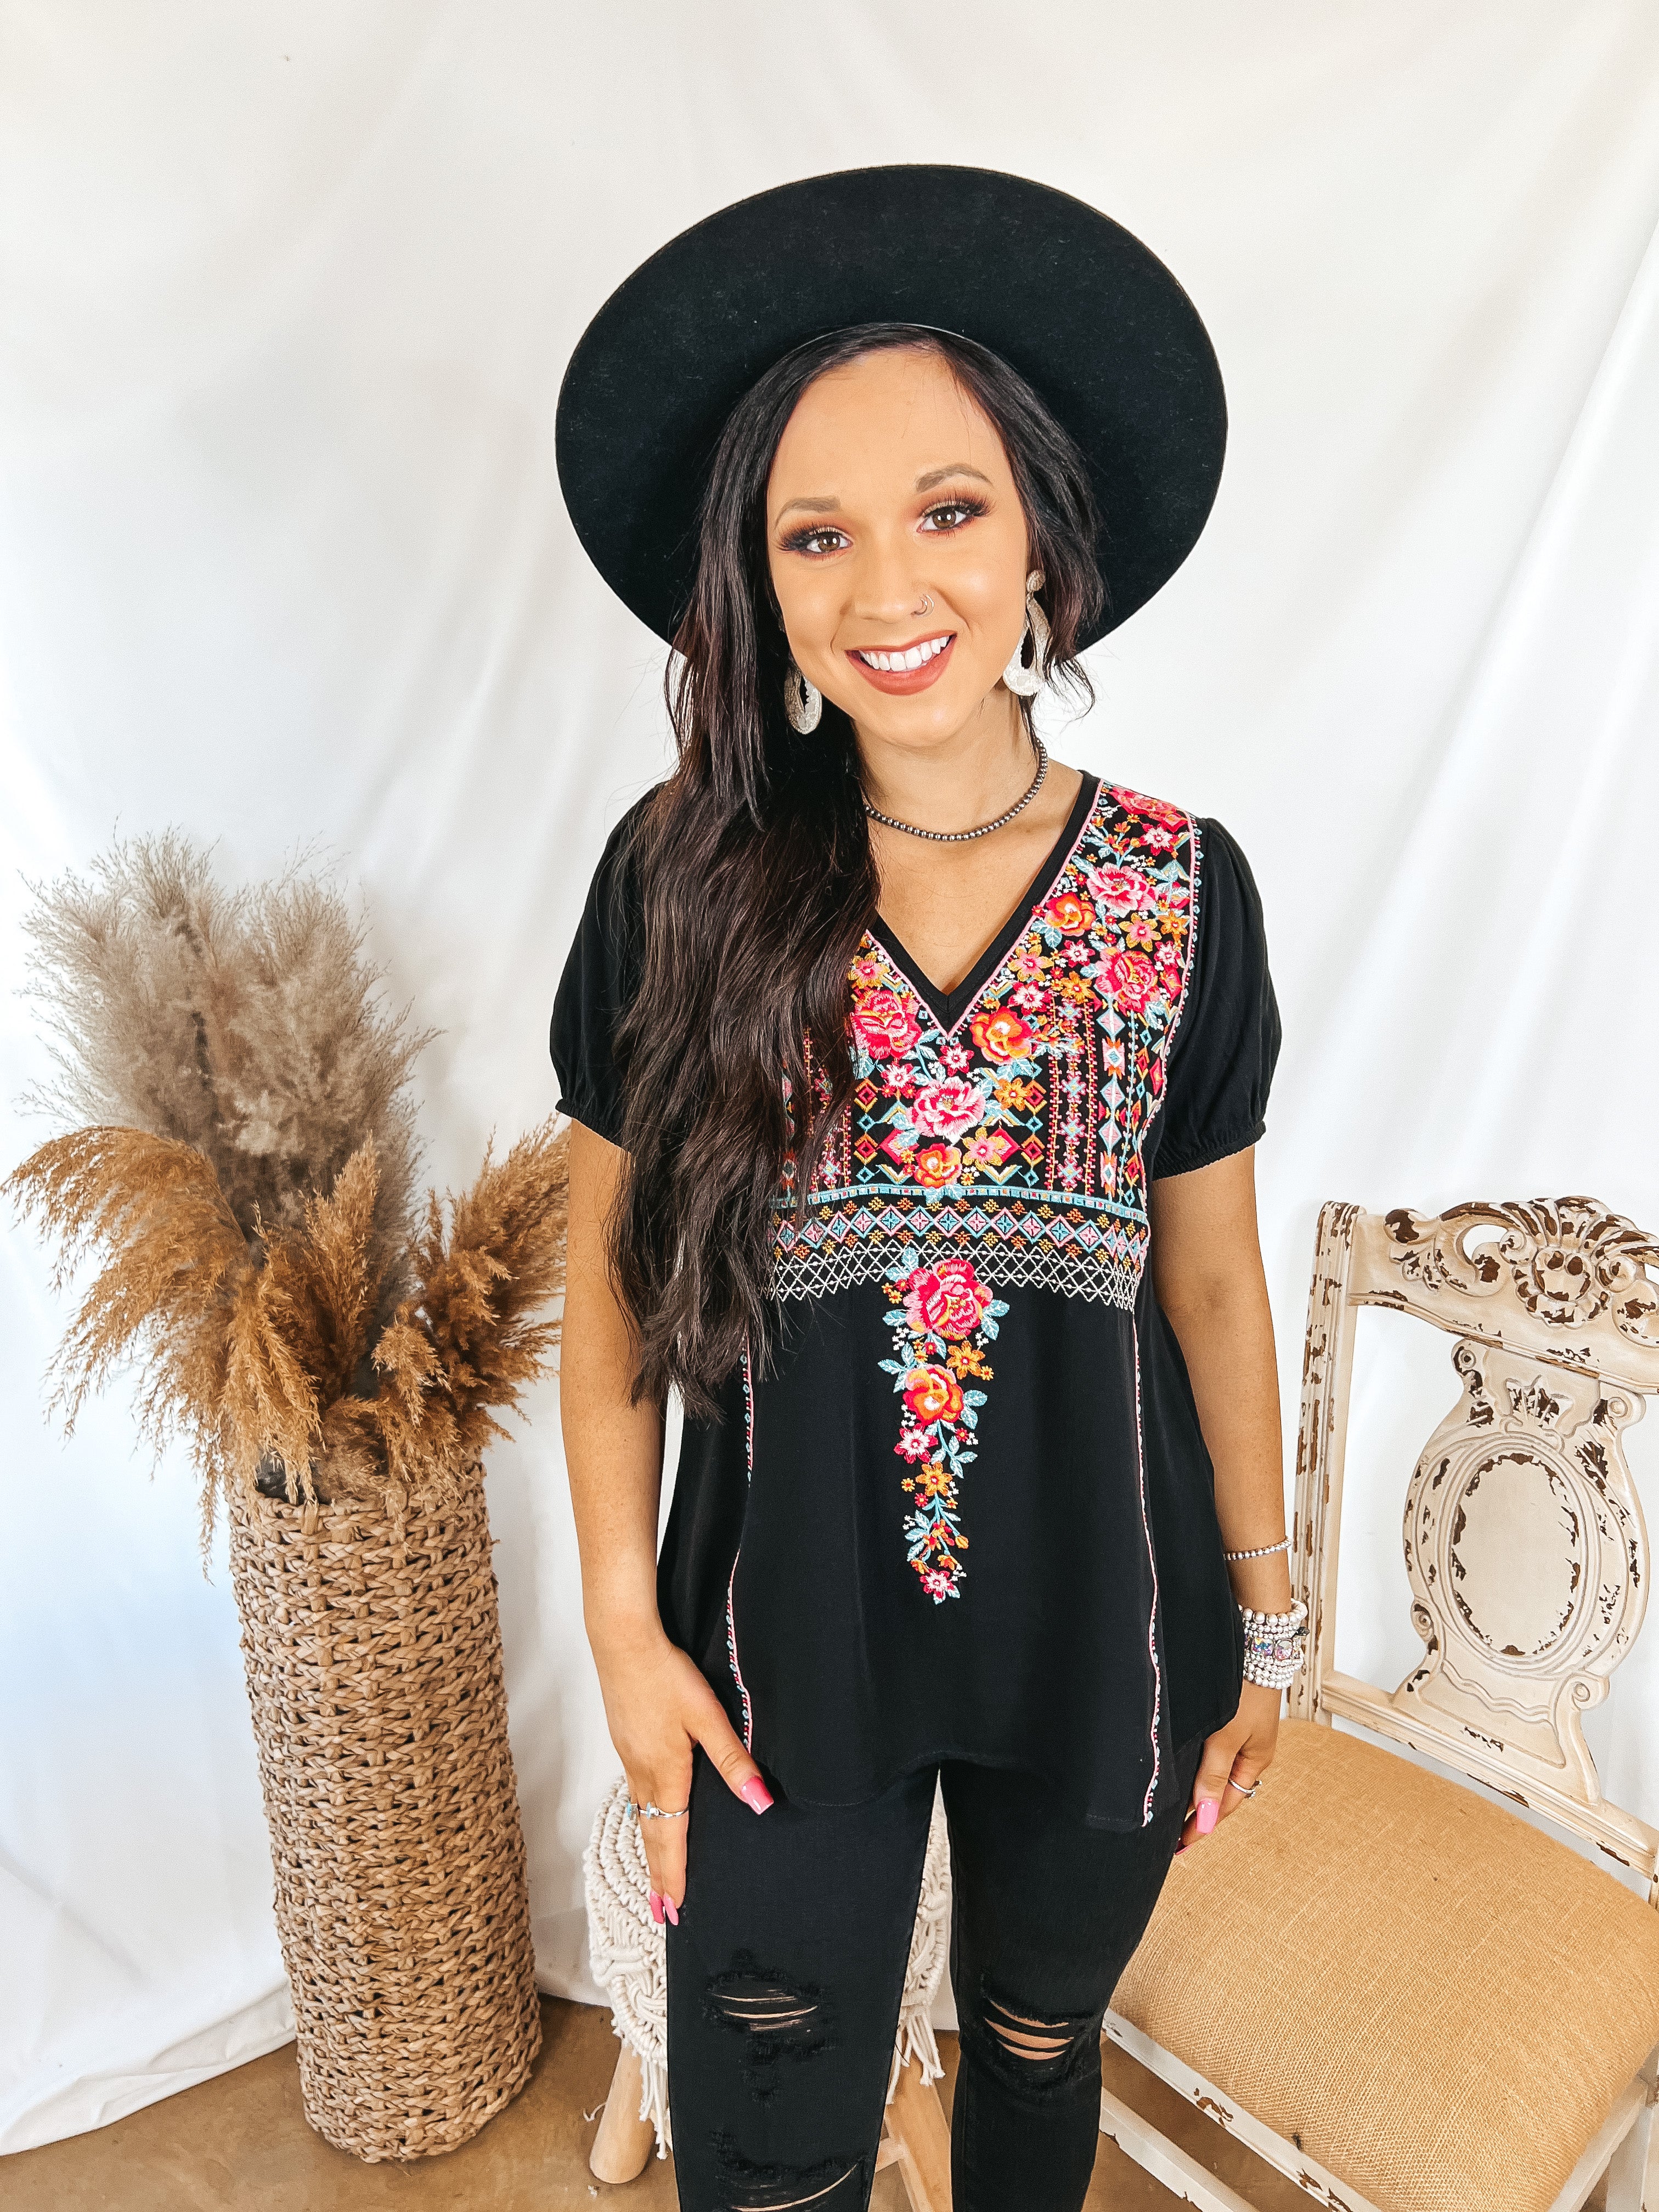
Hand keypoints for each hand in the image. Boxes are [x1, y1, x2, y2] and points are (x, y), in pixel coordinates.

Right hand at [592, 1622, 771, 1919]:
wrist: (622, 1642)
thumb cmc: (665, 1676)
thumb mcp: (708, 1717)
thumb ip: (734, 1761)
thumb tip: (760, 1802)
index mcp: (666, 1773)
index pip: (671, 1838)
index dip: (674, 1875)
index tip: (674, 1911)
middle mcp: (642, 1773)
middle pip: (651, 1835)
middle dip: (657, 1876)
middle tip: (660, 1913)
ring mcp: (629, 1757)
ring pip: (641, 1815)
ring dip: (649, 1850)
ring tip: (654, 1877)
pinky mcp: (625, 1740)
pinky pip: (635, 1793)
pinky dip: (643, 1818)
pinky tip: (648, 1814)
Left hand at [1176, 1680, 1281, 1854]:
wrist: (1253, 1640)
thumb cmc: (1244, 1688)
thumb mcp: (1226, 1737)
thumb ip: (1212, 1776)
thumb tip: (1205, 1819)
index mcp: (1254, 1761)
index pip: (1224, 1805)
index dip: (1201, 1826)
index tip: (1179, 1847)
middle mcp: (1248, 1751)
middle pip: (1220, 1791)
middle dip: (1198, 1812)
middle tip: (1170, 1834)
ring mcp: (1239, 1734)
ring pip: (1215, 1772)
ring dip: (1196, 1789)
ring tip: (1170, 1809)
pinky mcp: (1229, 1717)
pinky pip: (1211, 1752)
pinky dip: (1196, 1765)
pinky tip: (1180, 1769)